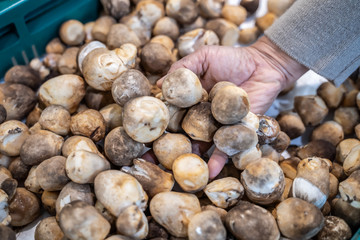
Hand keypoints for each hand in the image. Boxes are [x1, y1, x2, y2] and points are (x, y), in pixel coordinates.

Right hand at [158, 36, 307, 178]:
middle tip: (151, 160)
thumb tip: (160, 85)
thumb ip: (183, 69)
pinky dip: (218, 160)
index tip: (143, 135)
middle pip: (183, 134)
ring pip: (201, 144)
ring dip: (190, 158)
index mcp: (193, 100)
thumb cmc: (233, 59)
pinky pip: (226, 148)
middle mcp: (203, 116)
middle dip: (169, 147)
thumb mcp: (204, 58)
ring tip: (177, 171)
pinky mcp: (235, 131)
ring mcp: (218, 126)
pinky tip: (209, 173)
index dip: (159, 124)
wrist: (264, 65)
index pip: (173, 114)